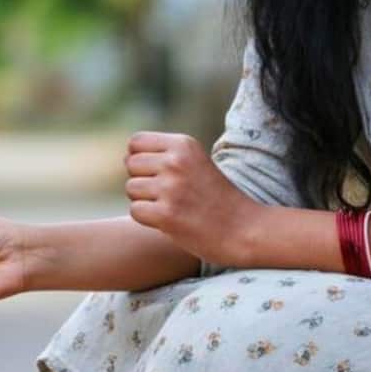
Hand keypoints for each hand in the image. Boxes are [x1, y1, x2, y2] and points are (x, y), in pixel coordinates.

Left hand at [125, 131, 254, 264]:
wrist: (244, 228)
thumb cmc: (215, 197)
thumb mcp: (195, 162)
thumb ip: (165, 155)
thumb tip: (126, 157)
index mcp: (183, 144)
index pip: (135, 142)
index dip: (139, 159)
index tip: (157, 174)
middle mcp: (176, 161)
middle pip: (130, 165)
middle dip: (142, 180)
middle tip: (167, 194)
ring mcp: (171, 187)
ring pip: (131, 189)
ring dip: (144, 200)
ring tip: (171, 206)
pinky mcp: (166, 214)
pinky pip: (135, 211)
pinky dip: (147, 219)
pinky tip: (169, 220)